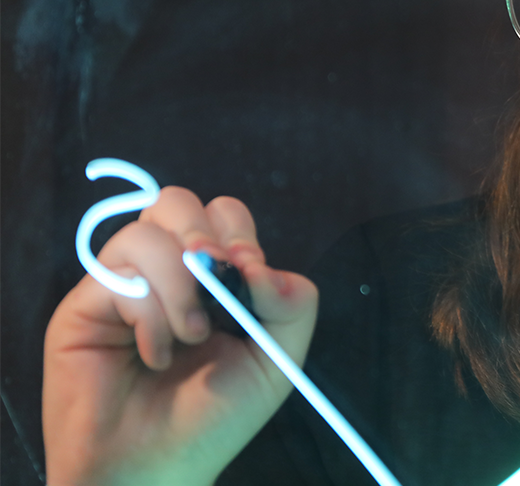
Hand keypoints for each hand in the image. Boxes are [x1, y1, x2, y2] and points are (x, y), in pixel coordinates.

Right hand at [43, 187, 317, 485]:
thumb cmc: (213, 418)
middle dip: (204, 235)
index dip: (238, 232)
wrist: (156, 467)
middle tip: (217, 280)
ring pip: (147, 233)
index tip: (250, 272)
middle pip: (177, 201)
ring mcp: (123, 285)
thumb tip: (262, 264)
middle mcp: (165, 273)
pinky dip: (148, 315)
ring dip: (179, 286)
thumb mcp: (275, 360)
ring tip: (189, 337)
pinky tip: (154, 355)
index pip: (223, 215)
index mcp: (212, 278)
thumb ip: (292, 303)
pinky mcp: (85, 304)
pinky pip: (118, 274)